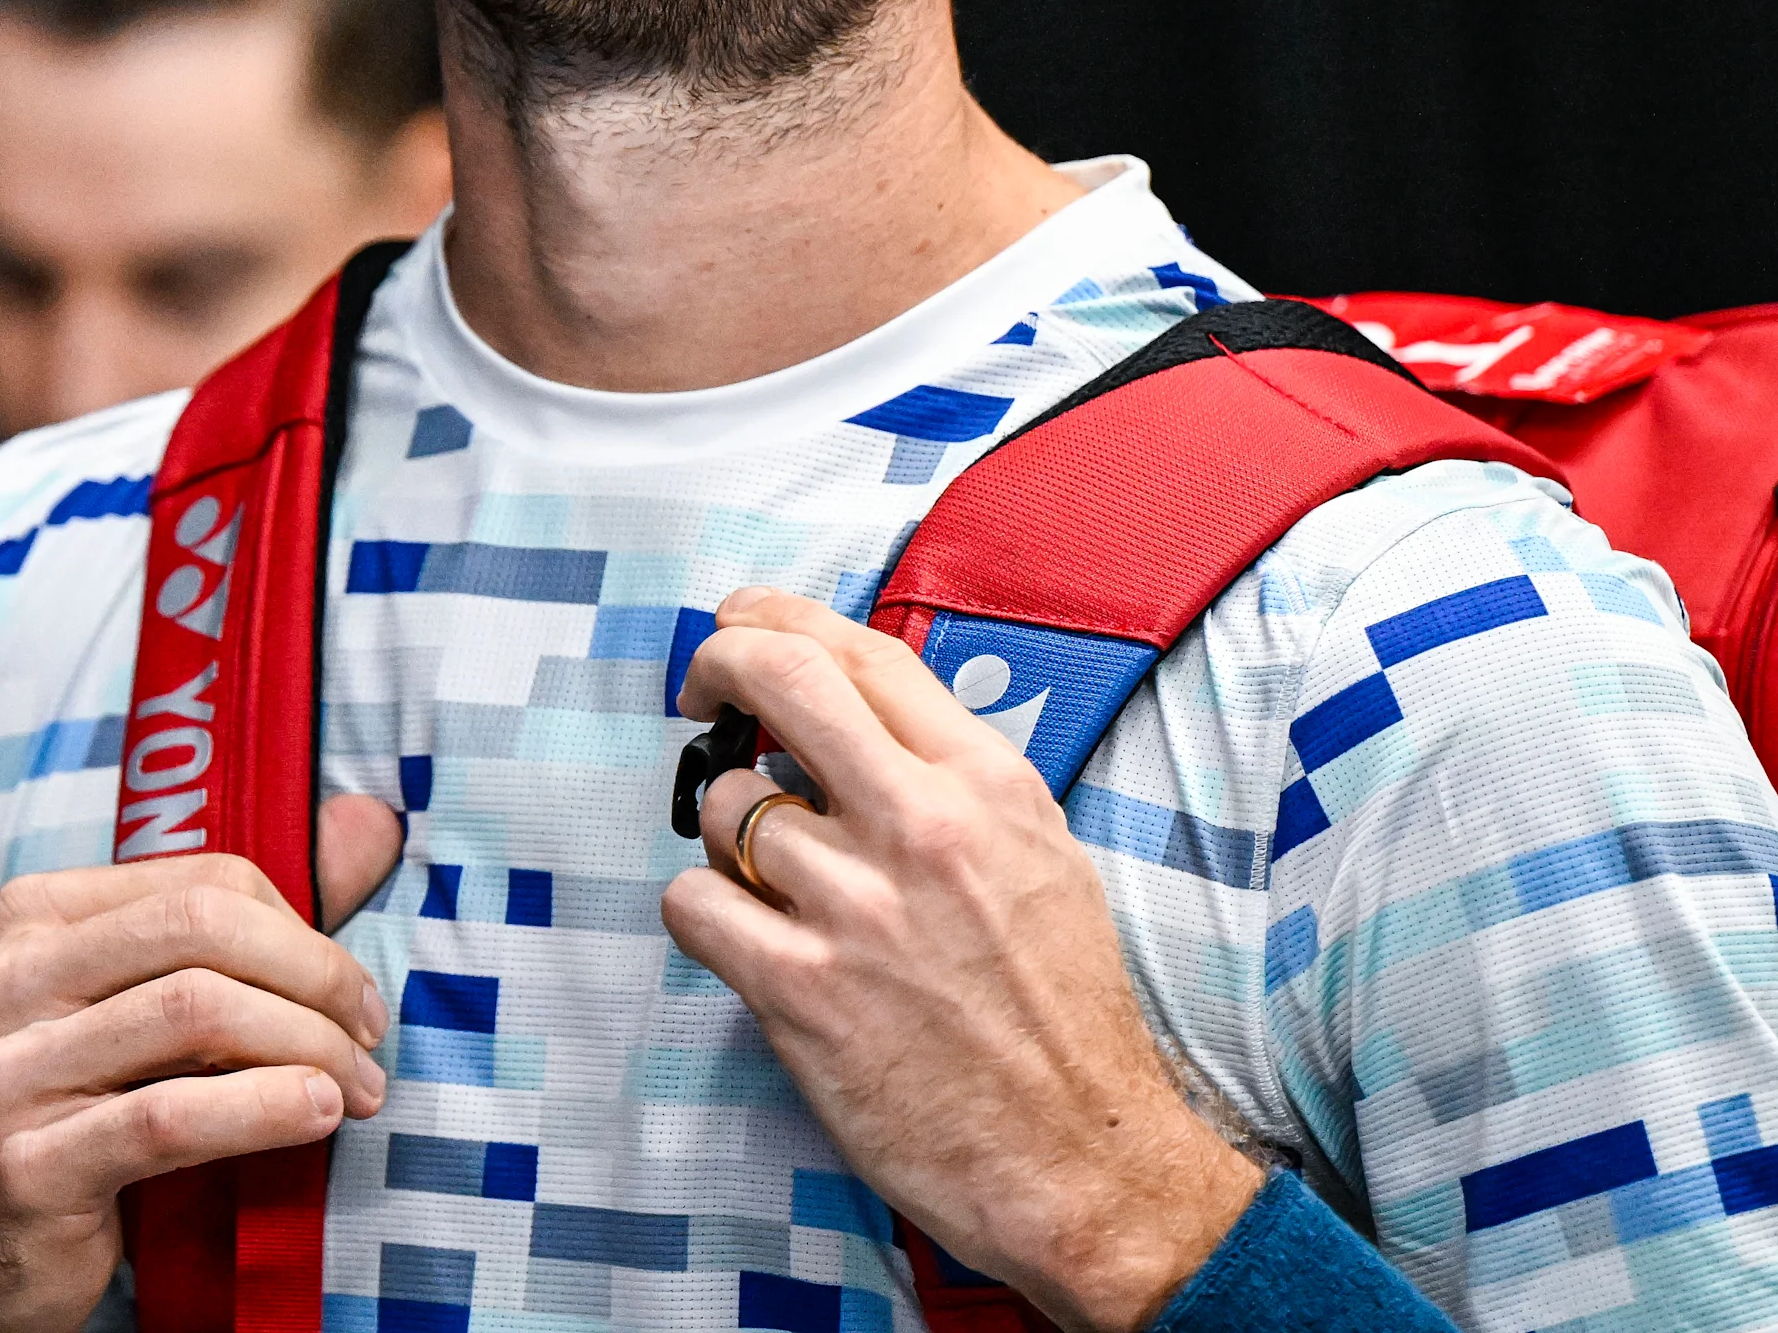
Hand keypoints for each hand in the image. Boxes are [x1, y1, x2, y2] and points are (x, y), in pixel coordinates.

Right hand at [0, 856, 388, 1332]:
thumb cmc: (75, 1117)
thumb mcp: (136, 1009)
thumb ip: (244, 924)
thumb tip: (372, 824)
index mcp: (32, 917)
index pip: (200, 881)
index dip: (300, 929)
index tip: (352, 992)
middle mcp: (6, 979)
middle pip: (201, 929)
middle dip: (314, 977)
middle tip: (368, 1038)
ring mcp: (7, 1072)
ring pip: (196, 1013)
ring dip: (307, 1048)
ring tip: (358, 1092)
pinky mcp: (27, 1165)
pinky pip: (171, 1117)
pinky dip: (264, 1110)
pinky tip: (315, 1116)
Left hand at [660, 589, 1257, 1332]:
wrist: (1082, 1158)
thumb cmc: (1062, 1013)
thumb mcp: (1040, 854)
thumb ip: (951, 777)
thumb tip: (852, 716)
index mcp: (986, 786)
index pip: (864, 653)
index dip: (781, 618)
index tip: (742, 623)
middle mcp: (921, 828)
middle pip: (780, 680)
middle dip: (718, 663)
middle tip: (701, 687)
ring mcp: (855, 908)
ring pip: (727, 808)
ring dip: (732, 839)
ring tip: (780, 887)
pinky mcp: (800, 991)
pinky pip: (695, 905)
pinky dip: (707, 916)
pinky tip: (750, 941)